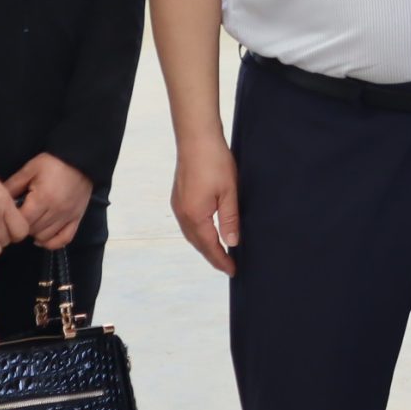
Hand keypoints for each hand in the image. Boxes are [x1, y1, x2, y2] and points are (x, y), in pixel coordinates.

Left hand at [4, 153, 93, 249]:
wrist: (81, 160)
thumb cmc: (53, 163)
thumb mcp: (30, 169)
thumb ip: (13, 185)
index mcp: (43, 199)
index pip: (22, 222)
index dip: (12, 221)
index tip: (8, 215)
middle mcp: (56, 211)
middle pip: (33, 231)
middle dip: (22, 227)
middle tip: (19, 218)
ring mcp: (68, 216)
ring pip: (46, 237)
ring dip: (35, 234)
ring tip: (31, 224)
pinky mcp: (77, 218)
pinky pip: (65, 239)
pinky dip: (53, 243)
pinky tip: (43, 238)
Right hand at [171, 137, 242, 275]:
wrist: (196, 138)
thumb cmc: (215, 162)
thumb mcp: (229, 192)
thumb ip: (230, 220)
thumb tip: (232, 243)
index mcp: (195, 216)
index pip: (210, 247)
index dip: (222, 260)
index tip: (233, 271)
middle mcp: (183, 214)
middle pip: (198, 244)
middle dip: (212, 256)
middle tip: (227, 266)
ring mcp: (178, 205)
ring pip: (191, 234)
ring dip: (204, 245)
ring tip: (219, 252)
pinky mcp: (178, 197)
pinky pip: (188, 223)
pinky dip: (198, 233)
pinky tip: (206, 231)